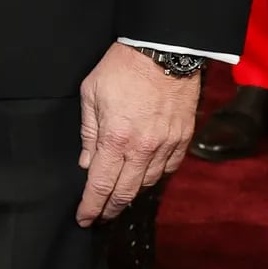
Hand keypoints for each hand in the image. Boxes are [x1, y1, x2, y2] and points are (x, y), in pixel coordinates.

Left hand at [77, 43, 200, 224]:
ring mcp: (166, 144)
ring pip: (148, 183)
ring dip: (132, 194)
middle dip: (110, 209)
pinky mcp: (183, 138)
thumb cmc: (121, 67)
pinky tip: (145, 178)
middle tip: (101, 216)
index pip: (101, 185)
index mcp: (115, 138)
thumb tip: (87, 164)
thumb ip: (89, 132)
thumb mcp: (91, 94)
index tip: (84, 219)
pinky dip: (154, 178)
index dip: (91, 206)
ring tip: (119, 199)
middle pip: (125, 192)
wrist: (164, 49)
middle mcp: (143, 148)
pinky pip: (168, 169)